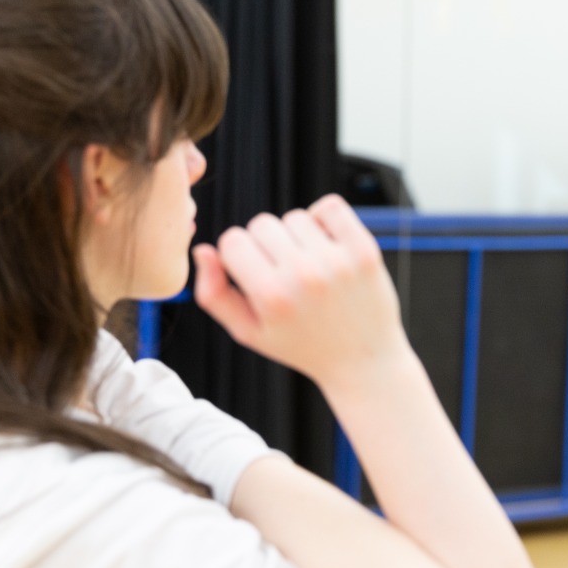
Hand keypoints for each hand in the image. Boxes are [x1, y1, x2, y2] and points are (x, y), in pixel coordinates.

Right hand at [192, 195, 407, 389]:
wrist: (362, 360)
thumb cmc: (300, 345)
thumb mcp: (249, 332)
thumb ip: (214, 295)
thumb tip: (203, 251)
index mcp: (271, 297)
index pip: (232, 241)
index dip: (237, 255)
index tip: (252, 274)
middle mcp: (304, 276)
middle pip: (261, 224)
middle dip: (265, 244)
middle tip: (281, 273)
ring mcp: (337, 261)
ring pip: (294, 217)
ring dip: (295, 235)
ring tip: (306, 266)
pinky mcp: (363, 250)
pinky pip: (331, 207)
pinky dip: (324, 218)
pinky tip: (325, 245)